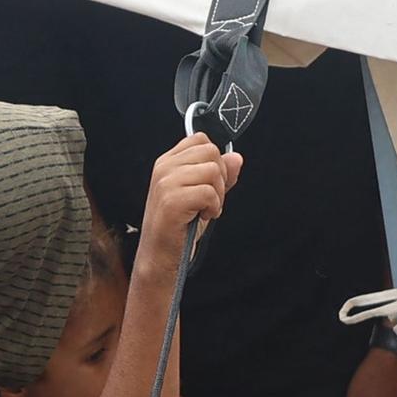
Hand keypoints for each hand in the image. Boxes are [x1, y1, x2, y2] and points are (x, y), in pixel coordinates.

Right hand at [131, 133, 242, 277]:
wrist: (160, 256)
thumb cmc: (179, 228)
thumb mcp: (203, 196)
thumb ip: (220, 175)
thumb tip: (236, 158)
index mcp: (167, 162)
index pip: (200, 140)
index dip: (214, 161)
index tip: (208, 184)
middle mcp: (164, 168)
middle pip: (210, 152)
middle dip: (220, 178)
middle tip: (209, 200)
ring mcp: (166, 183)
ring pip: (212, 170)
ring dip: (218, 195)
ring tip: (205, 210)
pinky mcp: (172, 200)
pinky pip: (209, 192)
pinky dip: (213, 208)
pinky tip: (202, 217)